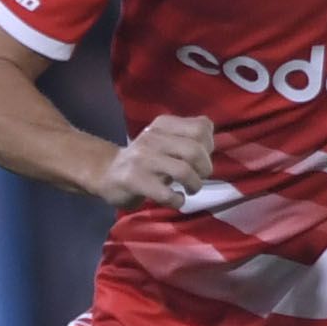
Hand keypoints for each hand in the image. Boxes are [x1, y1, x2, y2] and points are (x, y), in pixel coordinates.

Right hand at [96, 114, 213, 207]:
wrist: (106, 172)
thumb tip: (220, 139)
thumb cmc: (145, 158)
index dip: (209, 145)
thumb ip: (189, 136)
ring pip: (183, 171)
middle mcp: (153, 138)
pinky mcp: (135, 181)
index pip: (201, 127)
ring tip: (190, 189)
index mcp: (163, 124)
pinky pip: (167, 194)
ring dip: (195, 185)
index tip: (202, 157)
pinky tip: (176, 200)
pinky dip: (178, 200)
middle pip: (195, 150)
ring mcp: (143, 159)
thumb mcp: (164, 139)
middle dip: (205, 168)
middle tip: (200, 177)